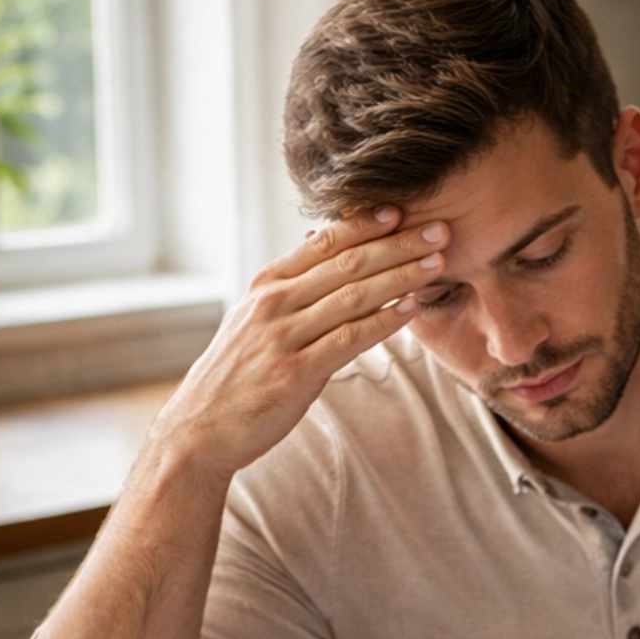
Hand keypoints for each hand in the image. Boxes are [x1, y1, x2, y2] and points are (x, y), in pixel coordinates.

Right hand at [148, 208, 449, 480]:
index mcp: (266, 285)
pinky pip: (349, 340)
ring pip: (353, 296)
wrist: (201, 428)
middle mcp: (274, 303)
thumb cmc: (236, 375)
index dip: (365, 224)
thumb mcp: (253, 319)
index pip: (323, 243)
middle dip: (397, 245)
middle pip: (347, 263)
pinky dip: (383, 323)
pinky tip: (410, 310)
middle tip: (438, 231)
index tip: (401, 210)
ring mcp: (284, 337)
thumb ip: (289, 286)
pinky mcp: (296, 373)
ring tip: (436, 264)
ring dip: (400, 278)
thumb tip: (318, 243)